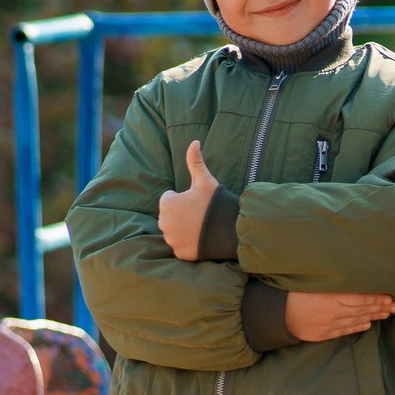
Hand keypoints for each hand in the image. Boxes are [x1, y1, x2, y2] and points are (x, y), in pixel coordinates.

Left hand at [159, 141, 219, 261]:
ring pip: (173, 231)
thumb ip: (195, 161)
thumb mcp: (205, 180)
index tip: (196, 203)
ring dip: (183, 229)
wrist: (230, 230)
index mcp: (167, 203)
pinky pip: (180, 245)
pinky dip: (187, 243)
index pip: (169, 199)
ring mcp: (171, 239)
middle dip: (180, 214)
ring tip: (200, 226)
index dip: (183, 199)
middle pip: (169, 216)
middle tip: (199, 215)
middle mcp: (164, 222)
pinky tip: (200, 239)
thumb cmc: (216, 203)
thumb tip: (194, 141)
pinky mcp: (179, 252)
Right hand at [283, 291, 394, 341]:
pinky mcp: (322, 334)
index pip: (360, 298)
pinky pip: (344, 331)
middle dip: (380, 307)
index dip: (376, 298)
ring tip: (386, 314)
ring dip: (372, 317)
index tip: (389, 297)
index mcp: (329, 296)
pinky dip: (357, 327)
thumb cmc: (293, 291)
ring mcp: (327, 324)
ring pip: (355, 321)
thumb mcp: (313, 281)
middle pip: (361, 309)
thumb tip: (353, 273)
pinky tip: (368, 324)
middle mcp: (331, 311)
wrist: (275, 313)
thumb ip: (333, 280)